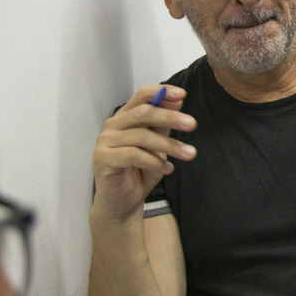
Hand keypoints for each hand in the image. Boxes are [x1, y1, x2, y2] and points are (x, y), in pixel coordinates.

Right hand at [91, 86, 196, 223]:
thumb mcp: (159, 144)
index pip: (141, 96)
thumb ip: (164, 123)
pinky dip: (154, 161)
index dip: (161, 93)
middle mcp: (112, 125)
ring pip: (141, 135)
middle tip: (192, 125)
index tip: (182, 95)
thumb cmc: (141, 170)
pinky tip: (167, 169)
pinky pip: (133, 154)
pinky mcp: (102, 158)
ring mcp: (105, 141)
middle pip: (142, 113)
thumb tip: (178, 100)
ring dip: (169, 145)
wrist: (124, 202)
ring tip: (188, 154)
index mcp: (125, 117)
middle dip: (170, 118)